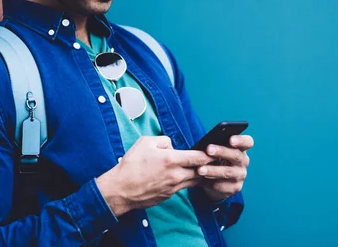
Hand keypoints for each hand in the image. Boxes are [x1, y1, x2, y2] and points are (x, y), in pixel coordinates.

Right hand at [96, 136, 213, 215]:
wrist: (120, 189)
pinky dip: (187, 182)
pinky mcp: (169, 196)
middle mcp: (176, 175)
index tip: (215, 151)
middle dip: (209, 165)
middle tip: (216, 160)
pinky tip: (187, 177)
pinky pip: (183, 187)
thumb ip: (164, 141)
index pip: (198, 157)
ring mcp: (173, 188)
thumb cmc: (131, 164)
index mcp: (171, 160)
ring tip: (206, 169)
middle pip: (201, 171)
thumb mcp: (146, 142)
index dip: (209, 154)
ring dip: (200, 175)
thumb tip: (172, 146)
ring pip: (194, 181)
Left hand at [198, 135, 253, 201]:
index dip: (241, 140)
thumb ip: (214, 146)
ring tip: (200, 170)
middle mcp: (243, 161)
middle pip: (236, 155)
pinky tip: (202, 181)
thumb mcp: (216, 151)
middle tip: (208, 149)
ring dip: (213, 170)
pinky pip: (222, 185)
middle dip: (222, 152)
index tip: (231, 139)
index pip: (247, 142)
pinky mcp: (235, 188)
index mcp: (241, 148)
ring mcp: (240, 175)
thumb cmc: (215, 159)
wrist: (215, 180)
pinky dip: (210, 182)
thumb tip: (203, 146)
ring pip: (228, 172)